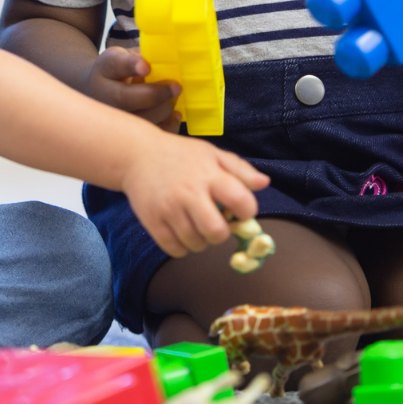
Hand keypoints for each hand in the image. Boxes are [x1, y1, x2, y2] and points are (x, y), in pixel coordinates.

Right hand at [79, 46, 180, 131]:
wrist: (100, 91)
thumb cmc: (121, 72)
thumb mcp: (126, 56)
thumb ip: (144, 57)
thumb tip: (174, 60)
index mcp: (105, 68)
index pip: (116, 64)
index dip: (131, 65)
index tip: (146, 66)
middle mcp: (103, 94)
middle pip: (123, 99)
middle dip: (153, 95)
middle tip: (176, 88)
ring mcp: (112, 117)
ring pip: (136, 120)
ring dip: (162, 111)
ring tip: (173, 100)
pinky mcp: (126, 133)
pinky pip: (148, 135)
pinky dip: (167, 126)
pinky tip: (174, 115)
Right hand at [119, 135, 267, 257]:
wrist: (137, 155)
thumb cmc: (180, 155)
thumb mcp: (212, 154)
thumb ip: (240, 170)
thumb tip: (265, 184)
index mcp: (208, 174)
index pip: (239, 200)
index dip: (247, 211)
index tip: (241, 210)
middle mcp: (189, 192)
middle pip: (217, 232)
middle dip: (222, 234)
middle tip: (216, 224)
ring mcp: (168, 209)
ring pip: (196, 244)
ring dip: (202, 241)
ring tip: (197, 225)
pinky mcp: (152, 221)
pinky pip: (175, 249)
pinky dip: (183, 247)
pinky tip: (182, 232)